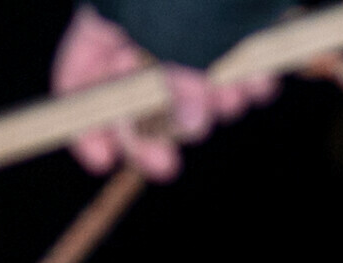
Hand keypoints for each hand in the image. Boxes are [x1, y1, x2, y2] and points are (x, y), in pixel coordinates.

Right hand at [53, 6, 342, 178]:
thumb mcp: (187, 30)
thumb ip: (180, 78)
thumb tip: (189, 122)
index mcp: (116, 9)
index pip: (78, 71)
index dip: (85, 119)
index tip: (102, 161)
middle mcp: (150, 13)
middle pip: (135, 85)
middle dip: (159, 124)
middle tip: (168, 166)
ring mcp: (195, 16)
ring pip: (191, 77)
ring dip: (213, 102)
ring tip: (237, 99)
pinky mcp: (236, 17)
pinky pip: (232, 60)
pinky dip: (247, 77)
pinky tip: (264, 81)